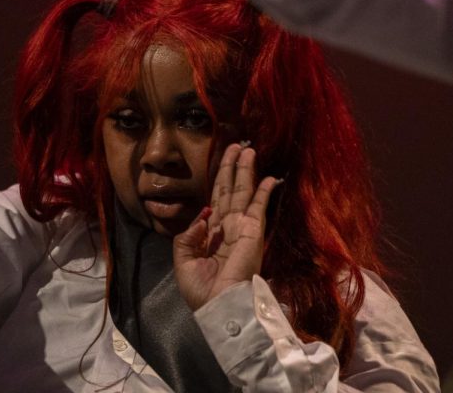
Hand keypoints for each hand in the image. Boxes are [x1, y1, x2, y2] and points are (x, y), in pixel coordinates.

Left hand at [173, 144, 279, 310]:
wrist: (220, 306)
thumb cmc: (201, 290)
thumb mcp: (183, 261)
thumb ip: (187, 236)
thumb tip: (202, 215)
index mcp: (210, 234)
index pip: (215, 200)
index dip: (218, 180)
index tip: (222, 161)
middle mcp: (227, 227)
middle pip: (229, 189)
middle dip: (232, 167)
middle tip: (236, 145)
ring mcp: (242, 227)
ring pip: (243, 192)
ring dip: (246, 170)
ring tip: (247, 150)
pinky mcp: (253, 231)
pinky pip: (259, 206)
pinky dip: (264, 191)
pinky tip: (269, 177)